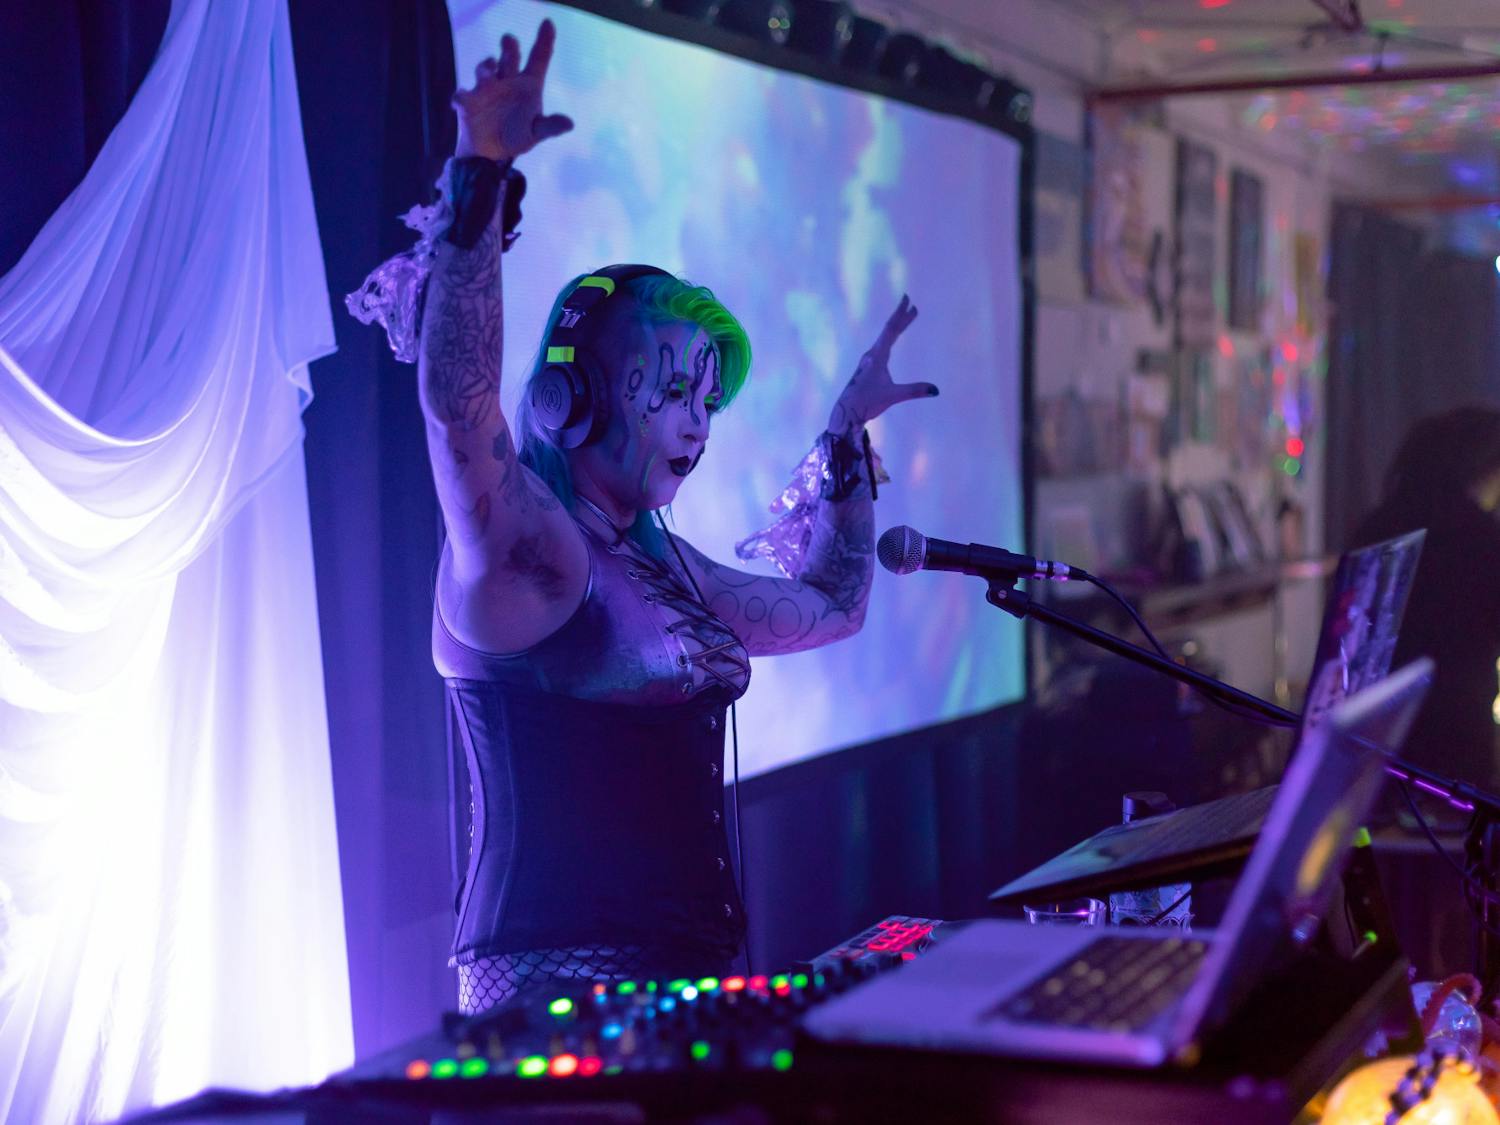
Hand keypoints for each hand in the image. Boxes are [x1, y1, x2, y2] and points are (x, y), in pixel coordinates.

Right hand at [453, 20, 572, 161]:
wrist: (490, 153)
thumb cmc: (515, 137)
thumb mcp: (535, 133)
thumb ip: (550, 127)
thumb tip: (569, 123)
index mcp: (527, 85)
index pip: (538, 58)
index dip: (544, 40)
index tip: (548, 23)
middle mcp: (507, 81)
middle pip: (509, 56)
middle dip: (509, 46)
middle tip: (509, 40)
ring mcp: (486, 89)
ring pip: (485, 69)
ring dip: (486, 66)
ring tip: (489, 69)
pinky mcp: (468, 102)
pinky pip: (462, 96)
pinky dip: (460, 97)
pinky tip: (460, 102)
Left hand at [827, 295, 935, 435]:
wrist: (846, 412)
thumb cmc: (867, 402)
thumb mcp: (893, 396)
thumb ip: (914, 391)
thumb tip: (936, 390)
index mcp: (877, 356)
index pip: (891, 330)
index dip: (900, 315)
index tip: (907, 300)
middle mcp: (872, 354)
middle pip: (889, 330)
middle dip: (901, 316)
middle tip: (911, 303)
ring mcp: (869, 360)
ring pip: (886, 337)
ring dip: (897, 326)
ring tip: (907, 317)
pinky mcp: (868, 366)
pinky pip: (883, 345)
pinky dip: (891, 336)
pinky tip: (892, 339)